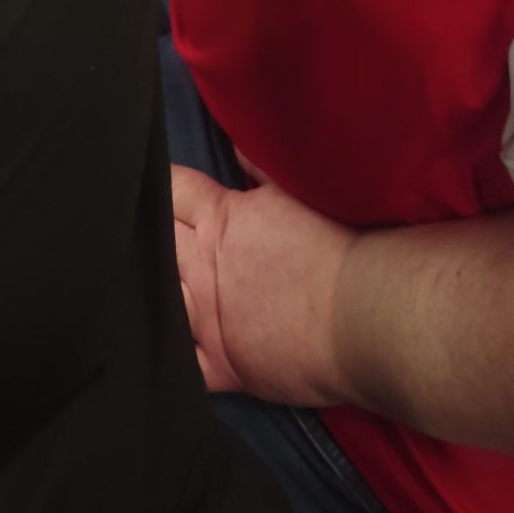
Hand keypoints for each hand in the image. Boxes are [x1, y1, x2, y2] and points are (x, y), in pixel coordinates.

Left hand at [171, 162, 355, 409]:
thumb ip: (260, 169)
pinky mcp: (224, 366)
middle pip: (159, 242)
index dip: (164, 186)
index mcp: (223, 220)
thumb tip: (234, 146)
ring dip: (157, 291)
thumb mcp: (297, 192)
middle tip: (150, 232)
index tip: (161, 187)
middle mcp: (205, 269)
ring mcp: (210, 321)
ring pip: (161, 301)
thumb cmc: (339, 248)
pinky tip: (165, 351)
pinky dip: (171, 357)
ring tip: (148, 288)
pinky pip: (182, 365)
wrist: (365, 313)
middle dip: (154, 233)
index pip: (173, 190)